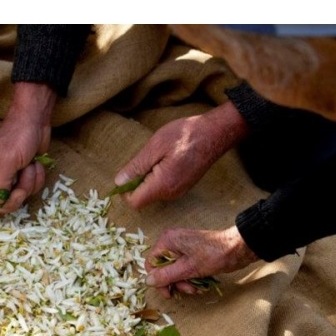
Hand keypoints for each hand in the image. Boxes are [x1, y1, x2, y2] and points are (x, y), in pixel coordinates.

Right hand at [0, 82, 55, 228]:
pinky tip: (36, 165)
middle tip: (20, 188)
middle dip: (12, 199)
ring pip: (15, 197)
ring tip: (29, 167)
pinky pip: (29, 189)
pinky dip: (35, 179)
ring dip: (27, 185)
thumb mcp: (5, 160)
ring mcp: (7, 177)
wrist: (36, 120)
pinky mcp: (22, 175)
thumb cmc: (17, 136)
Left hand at [113, 102, 249, 208]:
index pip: (134, 202)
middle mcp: (170, 194)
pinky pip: (162, 188)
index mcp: (162, 185)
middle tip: (145, 158)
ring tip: (158, 156)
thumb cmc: (186, 135)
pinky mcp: (182, 187)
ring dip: (147, 177)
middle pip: (142, 198)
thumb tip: (119, 182)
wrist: (216, 133)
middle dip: (136, 181)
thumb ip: (136, 167)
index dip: (124, 191)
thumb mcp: (155, 146)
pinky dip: (156, 176)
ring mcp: (178, 192)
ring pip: (151, 192)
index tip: (127, 172)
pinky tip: (165, 159)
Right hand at [145, 225, 258, 297]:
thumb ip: (165, 276)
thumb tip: (147, 281)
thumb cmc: (214, 255)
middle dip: (175, 282)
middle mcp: (172, 242)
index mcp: (167, 241)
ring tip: (197, 288)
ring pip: (174, 271)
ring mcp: (182, 248)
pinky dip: (190, 278)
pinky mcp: (191, 254)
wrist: (238, 249)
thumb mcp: (187, 269)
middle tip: (188, 290)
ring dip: (184, 283)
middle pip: (162, 269)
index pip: (151, 263)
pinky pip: (183, 269)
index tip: (169, 292)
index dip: (158, 280)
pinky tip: (200, 283)